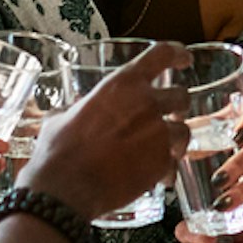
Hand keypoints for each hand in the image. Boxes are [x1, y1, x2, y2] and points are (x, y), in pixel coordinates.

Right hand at [15, 44, 181, 221]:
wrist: (65, 189)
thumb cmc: (58, 151)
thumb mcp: (62, 117)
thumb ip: (78, 108)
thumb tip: (73, 109)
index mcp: (122, 84)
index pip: (161, 54)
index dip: (177, 54)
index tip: (183, 59)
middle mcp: (146, 104)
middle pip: (181, 96)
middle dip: (177, 106)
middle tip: (170, 115)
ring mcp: (158, 134)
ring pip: (184, 131)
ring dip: (175, 139)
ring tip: (163, 150)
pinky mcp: (162, 163)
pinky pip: (174, 162)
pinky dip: (166, 168)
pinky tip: (154, 177)